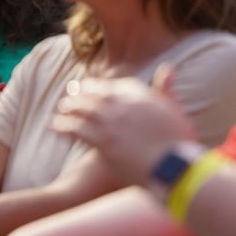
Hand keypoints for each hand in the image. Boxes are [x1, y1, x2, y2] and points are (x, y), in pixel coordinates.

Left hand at [50, 64, 194, 184]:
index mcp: (142, 95)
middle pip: (94, 94)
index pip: (113, 85)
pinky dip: (64, 126)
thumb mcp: (175, 110)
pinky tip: (55, 127)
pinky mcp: (103, 140)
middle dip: (80, 94)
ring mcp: (112, 122)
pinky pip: (77, 129)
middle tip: (70, 96)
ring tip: (62, 109)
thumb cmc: (179, 143)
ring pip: (83, 110)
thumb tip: (167, 67)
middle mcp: (125, 104)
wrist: (175, 168)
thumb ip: (166, 88)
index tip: (90, 87)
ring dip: (70, 108)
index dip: (99, 87)